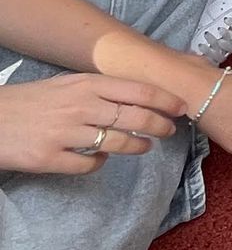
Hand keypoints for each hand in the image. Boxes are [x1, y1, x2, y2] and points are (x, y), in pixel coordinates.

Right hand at [0, 74, 182, 174]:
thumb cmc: (30, 101)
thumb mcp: (64, 85)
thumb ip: (97, 89)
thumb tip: (134, 96)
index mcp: (84, 84)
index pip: (137, 90)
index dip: (165, 100)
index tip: (183, 107)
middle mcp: (79, 106)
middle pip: (134, 116)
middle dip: (160, 125)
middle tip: (170, 130)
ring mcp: (65, 133)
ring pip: (117, 142)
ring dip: (136, 145)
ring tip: (144, 146)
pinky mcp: (50, 158)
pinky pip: (88, 164)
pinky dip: (99, 164)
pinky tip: (100, 160)